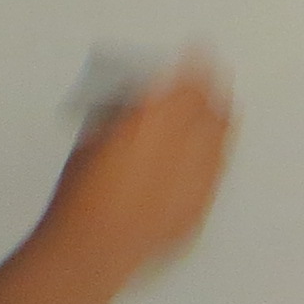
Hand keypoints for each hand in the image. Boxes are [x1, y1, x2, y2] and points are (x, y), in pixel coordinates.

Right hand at [50, 56, 233, 275]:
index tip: (198, 52)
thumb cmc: (81, 199)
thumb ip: (126, 114)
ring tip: (218, 110)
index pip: (188, 79)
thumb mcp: (93, 138)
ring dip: (218, 121)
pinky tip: (208, 155)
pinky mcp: (200, 207)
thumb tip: (140, 103)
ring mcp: (195, 180)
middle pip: (212, 106)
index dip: (195, 62)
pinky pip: (216, 172)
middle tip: (212, 77)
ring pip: (221, 138)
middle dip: (212, 88)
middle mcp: (181, 145)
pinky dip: (213, 157)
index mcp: (151, 119)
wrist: (90, 250)